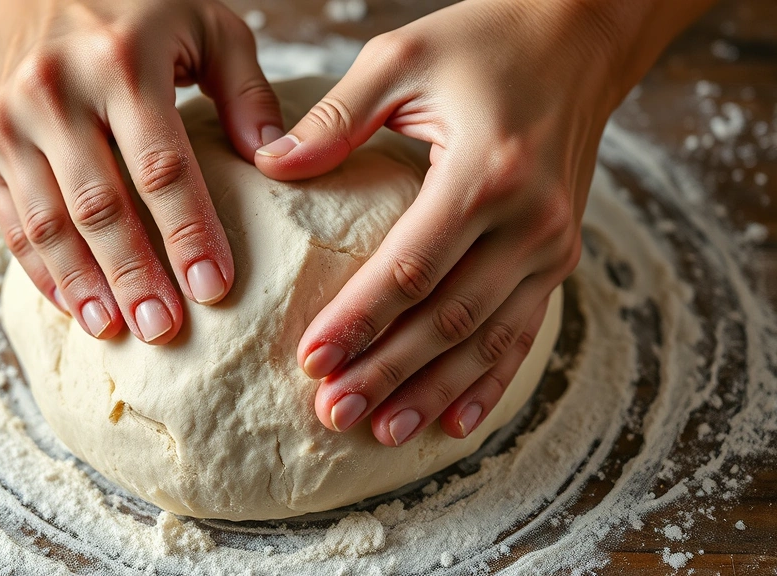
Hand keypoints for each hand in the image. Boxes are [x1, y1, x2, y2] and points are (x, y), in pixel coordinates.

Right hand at [0, 0, 282, 342]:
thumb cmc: (137, 6)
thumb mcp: (206, 24)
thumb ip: (246, 88)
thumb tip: (276, 160)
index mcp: (122, 63)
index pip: (162, 167)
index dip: (189, 232)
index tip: (215, 288)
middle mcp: (56, 91)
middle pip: (100, 205)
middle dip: (134, 275)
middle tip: (164, 330)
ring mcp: (10, 119)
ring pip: (47, 222)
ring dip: (84, 285)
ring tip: (116, 330)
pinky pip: (10, 220)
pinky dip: (42, 270)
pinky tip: (74, 305)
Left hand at [255, 0, 714, 444]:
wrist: (579, 38)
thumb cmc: (483, 42)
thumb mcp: (401, 57)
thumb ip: (335, 117)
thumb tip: (269, 163)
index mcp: (486, 172)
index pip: (411, 269)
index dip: (359, 320)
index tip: (311, 360)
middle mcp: (530, 219)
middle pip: (448, 318)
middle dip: (389, 372)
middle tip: (335, 413)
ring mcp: (552, 244)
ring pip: (486, 339)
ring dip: (434, 391)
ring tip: (383, 432)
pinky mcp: (560, 256)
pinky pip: (523, 332)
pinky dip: (488, 381)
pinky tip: (456, 421)